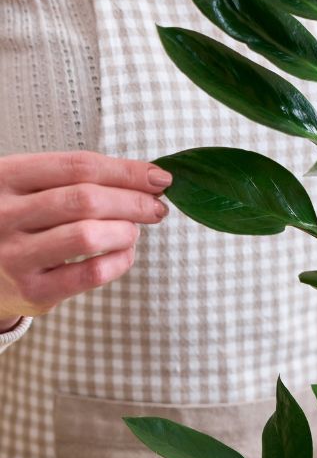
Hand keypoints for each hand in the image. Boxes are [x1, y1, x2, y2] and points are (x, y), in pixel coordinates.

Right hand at [0, 151, 171, 329]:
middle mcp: (5, 214)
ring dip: (125, 231)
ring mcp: (16, 254)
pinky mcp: (33, 290)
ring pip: (88, 236)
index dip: (126, 172)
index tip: (159, 178)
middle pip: (86, 199)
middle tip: (157, 208)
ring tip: (133, 231)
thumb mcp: (32, 189)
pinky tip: (125, 253)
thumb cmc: (21, 223)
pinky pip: (91, 274)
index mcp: (6, 176)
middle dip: (134, 202)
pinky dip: (119, 261)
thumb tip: (149, 179)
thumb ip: (79, 180)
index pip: (78, 166)